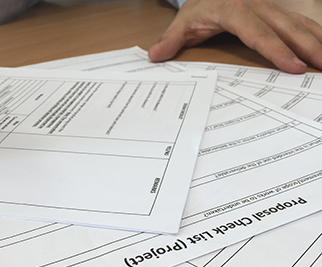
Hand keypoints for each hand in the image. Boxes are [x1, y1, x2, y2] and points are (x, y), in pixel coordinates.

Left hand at [149, 0, 321, 72]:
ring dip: (315, 40)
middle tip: (321, 66)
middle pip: (285, 26)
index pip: (258, 32)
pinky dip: (312, 34)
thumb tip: (154, 55)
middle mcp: (256, 5)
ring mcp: (268, 6)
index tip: (293, 66)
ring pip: (297, 22)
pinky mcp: (275, 10)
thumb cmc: (198, 7)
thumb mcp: (182, 22)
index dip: (276, 49)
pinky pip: (297, 21)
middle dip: (307, 47)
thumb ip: (171, 39)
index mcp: (233, 9)